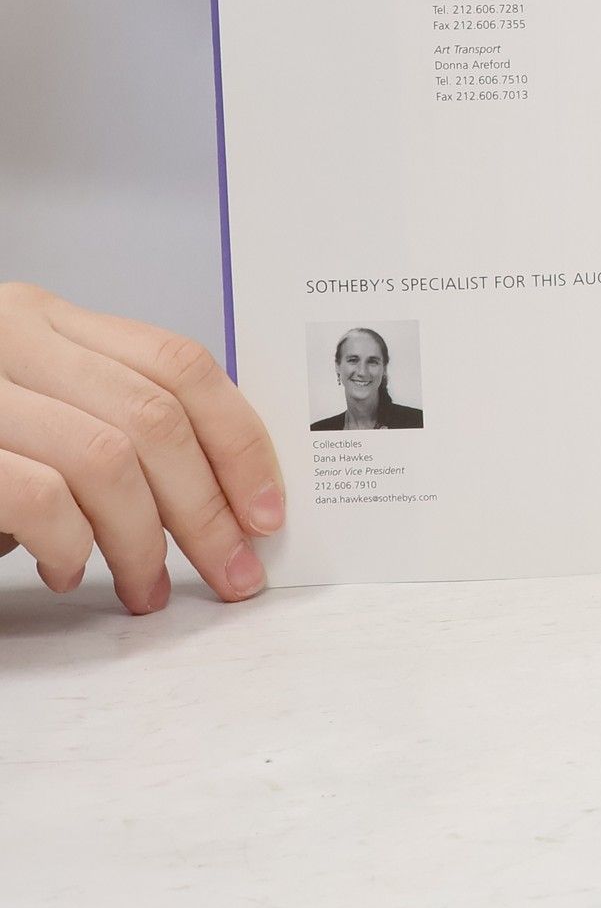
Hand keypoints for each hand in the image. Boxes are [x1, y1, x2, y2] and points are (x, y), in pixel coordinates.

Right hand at [0, 283, 281, 611]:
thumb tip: (217, 488)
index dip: (239, 440)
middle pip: (155, 418)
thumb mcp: (35, 404)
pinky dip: (72, 544)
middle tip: (234, 571)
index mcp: (44, 318)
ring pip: (107, 456)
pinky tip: (73, 573)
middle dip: (209, 506)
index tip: (268, 508)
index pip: (180, 365)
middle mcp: (10, 335)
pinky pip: (39, 492)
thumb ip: (103, 415)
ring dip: (145, 539)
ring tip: (148, 589)